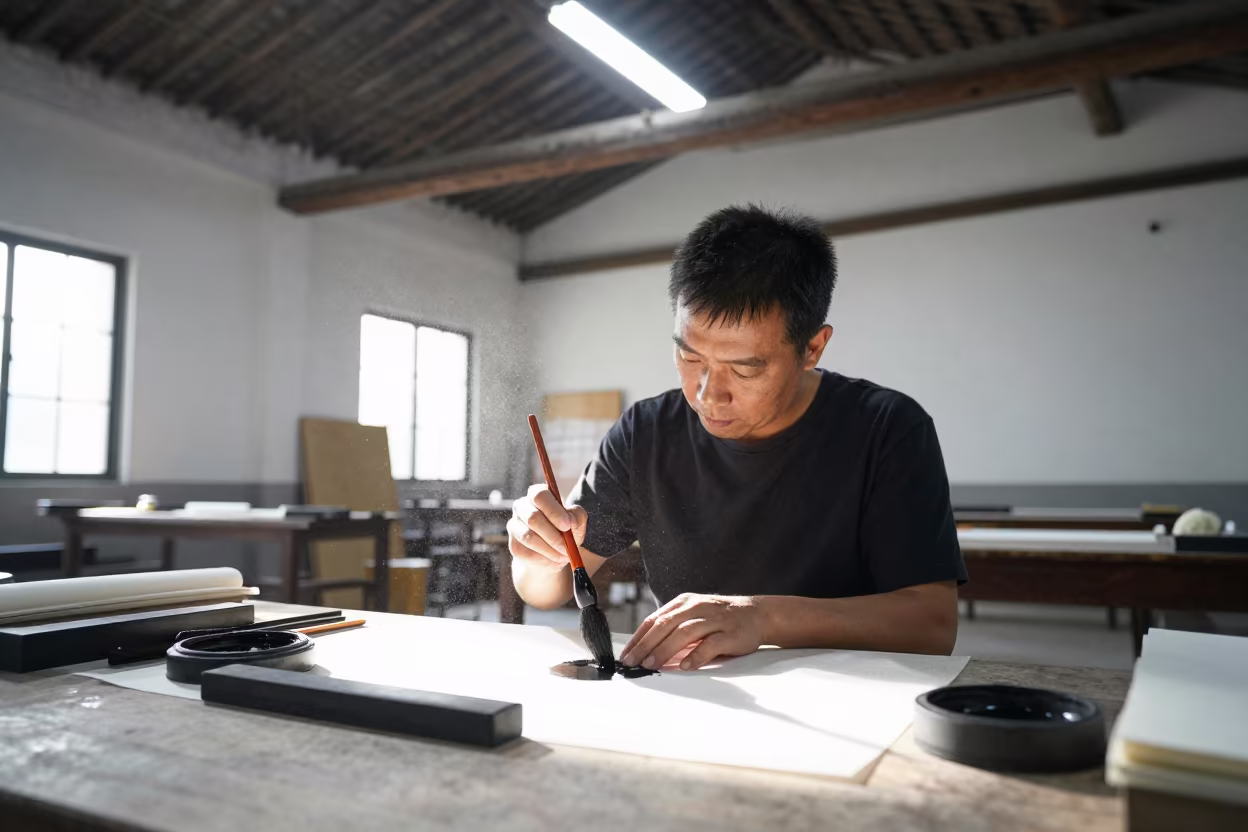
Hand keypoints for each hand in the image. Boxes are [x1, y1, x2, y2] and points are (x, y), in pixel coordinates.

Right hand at [506, 483, 587, 573]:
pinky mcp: (513, 545)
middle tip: (567, 547)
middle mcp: (521, 506)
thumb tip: (570, 520)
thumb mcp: (576, 521)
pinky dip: (544, 559)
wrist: (554, 551)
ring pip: (529, 537)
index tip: (567, 525)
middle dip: (553, 535)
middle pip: (532, 517)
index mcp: (537, 494)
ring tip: (564, 555)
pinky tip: (554, 560)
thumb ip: (577, 516)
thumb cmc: (566, 530)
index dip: (553, 511)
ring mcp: (514, 526)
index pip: (540, 496)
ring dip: (550, 549)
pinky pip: (527, 553)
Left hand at [621, 594, 768, 670]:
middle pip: (665, 625)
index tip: (626, 654)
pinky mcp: (729, 633)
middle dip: (646, 644)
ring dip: (665, 649)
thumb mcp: (694, 616)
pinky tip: (685, 666)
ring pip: (684, 633)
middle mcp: (696, 607)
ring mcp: (713, 619)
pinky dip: (696, 655)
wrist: (757, 614)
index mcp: (684, 603)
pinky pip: (710, 644)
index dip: (639, 637)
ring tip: (652, 664)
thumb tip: (646, 650)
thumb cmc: (720, 619)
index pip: (655, 619)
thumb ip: (673, 629)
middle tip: (633, 662)